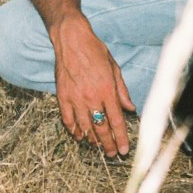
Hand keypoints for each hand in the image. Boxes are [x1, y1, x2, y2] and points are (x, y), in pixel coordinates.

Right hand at [50, 12, 135, 156]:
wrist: (71, 39)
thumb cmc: (95, 51)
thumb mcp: (114, 67)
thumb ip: (122, 90)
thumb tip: (130, 108)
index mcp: (107, 89)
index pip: (116, 120)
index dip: (121, 138)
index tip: (125, 149)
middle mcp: (91, 97)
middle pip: (101, 128)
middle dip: (108, 144)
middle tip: (113, 153)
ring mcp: (75, 98)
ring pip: (84, 127)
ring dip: (92, 139)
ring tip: (99, 146)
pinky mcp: (62, 96)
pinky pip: (68, 120)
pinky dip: (74, 130)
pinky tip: (79, 135)